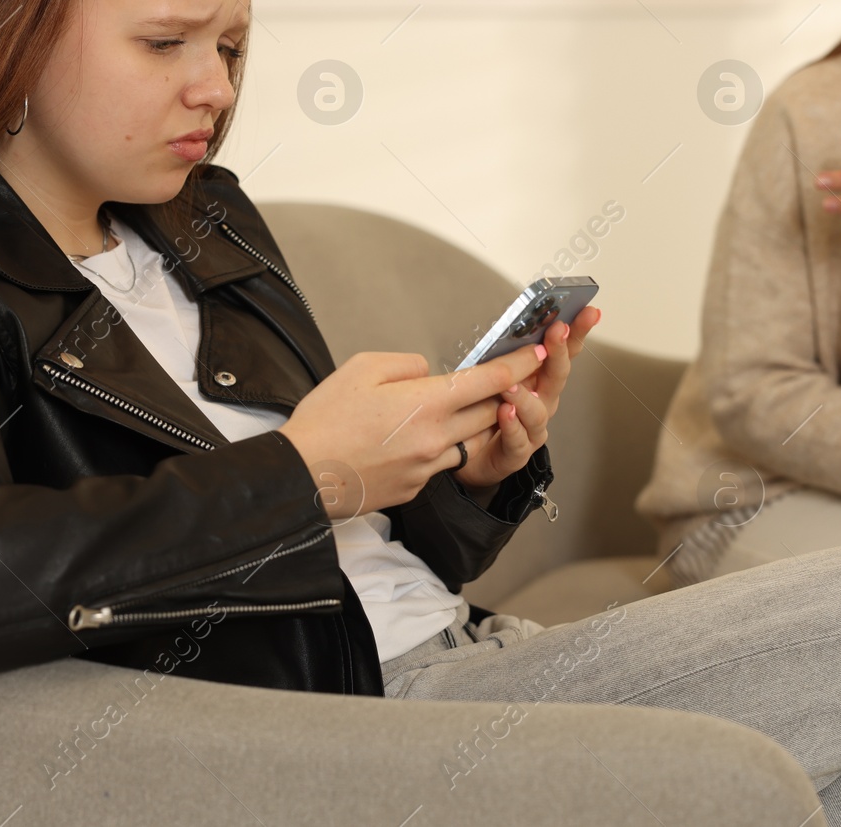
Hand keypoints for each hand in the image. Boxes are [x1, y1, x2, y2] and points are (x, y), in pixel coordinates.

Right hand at [277, 343, 546, 519]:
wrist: (301, 476)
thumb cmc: (325, 420)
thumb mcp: (362, 368)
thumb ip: (406, 364)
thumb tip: (428, 373)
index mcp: (426, 403)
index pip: (489, 381)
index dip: (519, 365)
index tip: (538, 352)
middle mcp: (436, 438)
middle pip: (488, 413)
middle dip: (498, 397)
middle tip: (499, 382)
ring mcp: (428, 468)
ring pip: (465, 441)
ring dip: (464, 425)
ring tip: (439, 414)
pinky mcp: (415, 489)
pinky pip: (438, 464)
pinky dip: (433, 450)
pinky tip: (401, 444)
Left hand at [453, 305, 600, 491]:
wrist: (471, 454)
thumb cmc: (484, 410)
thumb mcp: (493, 374)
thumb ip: (505, 354)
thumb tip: (512, 323)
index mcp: (539, 378)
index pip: (564, 351)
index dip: (577, 331)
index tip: (588, 312)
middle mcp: (543, 401)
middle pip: (558, 375)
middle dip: (559, 351)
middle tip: (557, 331)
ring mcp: (533, 427)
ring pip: (538, 410)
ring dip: (526, 395)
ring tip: (512, 384)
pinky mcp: (518, 451)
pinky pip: (518, 439)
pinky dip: (512, 426)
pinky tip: (505, 413)